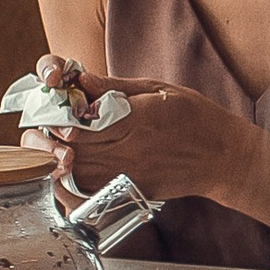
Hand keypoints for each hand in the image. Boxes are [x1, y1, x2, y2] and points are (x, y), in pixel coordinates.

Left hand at [41, 83, 269, 226]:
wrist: (224, 157)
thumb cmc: (195, 118)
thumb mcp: (158, 89)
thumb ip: (115, 86)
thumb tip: (81, 79)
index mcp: (136, 120)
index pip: (81, 121)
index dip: (59, 115)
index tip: (54, 108)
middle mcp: (130, 151)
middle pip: (73, 147)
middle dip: (52, 136)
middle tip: (45, 126)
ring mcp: (129, 174)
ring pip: (76, 172)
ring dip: (58, 158)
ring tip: (54, 145)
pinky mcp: (130, 190)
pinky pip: (91, 190)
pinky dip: (72, 180)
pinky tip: (70, 167)